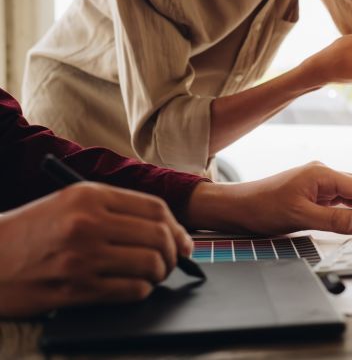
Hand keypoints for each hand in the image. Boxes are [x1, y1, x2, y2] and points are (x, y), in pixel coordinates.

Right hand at [0, 183, 192, 317]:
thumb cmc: (33, 230)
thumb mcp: (71, 202)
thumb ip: (118, 210)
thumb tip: (168, 230)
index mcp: (90, 195)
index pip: (155, 208)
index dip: (177, 227)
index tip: (183, 240)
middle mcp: (88, 222)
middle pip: (159, 236)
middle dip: (175, 252)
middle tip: (172, 261)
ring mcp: (82, 256)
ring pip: (151, 264)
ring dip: (161, 273)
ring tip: (153, 275)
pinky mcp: (76, 287)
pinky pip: (132, 290)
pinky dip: (143, 290)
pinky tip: (135, 287)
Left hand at [187, 162, 351, 234]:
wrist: (240, 206)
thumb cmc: (264, 207)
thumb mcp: (300, 217)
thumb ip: (334, 221)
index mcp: (322, 174)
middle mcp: (323, 174)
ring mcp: (318, 183)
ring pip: (350, 193)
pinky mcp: (312, 192)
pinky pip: (339, 199)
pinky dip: (349, 211)